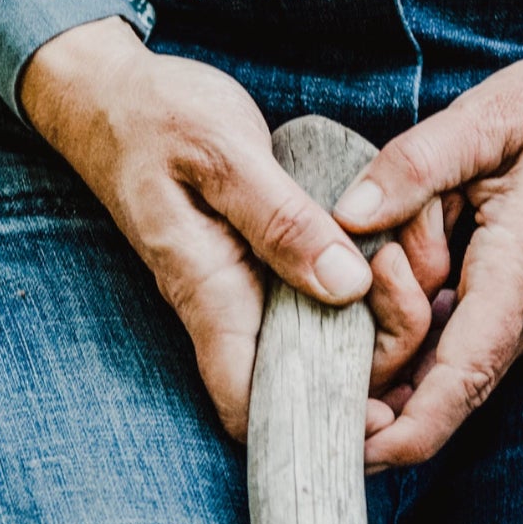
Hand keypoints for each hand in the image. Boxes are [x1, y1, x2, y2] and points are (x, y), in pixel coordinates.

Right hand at [21, 18, 444, 437]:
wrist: (106, 98)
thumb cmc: (156, 117)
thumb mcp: (222, 152)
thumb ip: (282, 221)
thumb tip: (345, 287)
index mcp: (210, 294)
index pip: (248, 407)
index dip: (311, 425)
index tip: (377, 412)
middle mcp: (223, 307)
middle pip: (294, 385)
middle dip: (361, 371)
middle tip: (416, 311)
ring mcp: (236, 290)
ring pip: (306, 346)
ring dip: (364, 331)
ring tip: (408, 276)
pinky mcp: (250, 265)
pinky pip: (305, 304)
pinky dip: (351, 295)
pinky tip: (385, 261)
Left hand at [335, 24, 522, 468]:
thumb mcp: (492, 112)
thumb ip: (416, 162)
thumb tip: (349, 215)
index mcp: (521, 264)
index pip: (467, 370)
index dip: (417, 426)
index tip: (369, 458)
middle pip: (447, 381)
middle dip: (387, 371)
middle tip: (360, 297)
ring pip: (458, 362)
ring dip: (408, 340)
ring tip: (378, 281)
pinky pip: (474, 339)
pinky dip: (431, 330)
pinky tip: (403, 287)